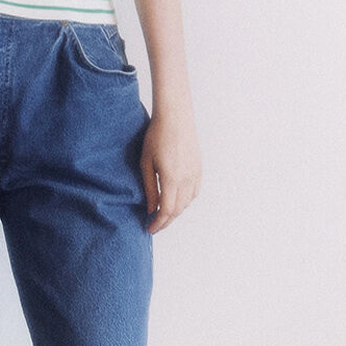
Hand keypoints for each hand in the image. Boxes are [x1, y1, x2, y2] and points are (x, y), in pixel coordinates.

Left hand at [141, 108, 201, 229]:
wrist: (175, 116)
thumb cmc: (156, 136)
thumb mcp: (146, 163)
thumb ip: (149, 188)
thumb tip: (151, 209)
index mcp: (172, 179)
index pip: (166, 211)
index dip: (158, 223)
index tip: (149, 228)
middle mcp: (187, 179)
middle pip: (178, 210)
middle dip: (166, 221)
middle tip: (154, 225)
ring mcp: (195, 174)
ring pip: (187, 203)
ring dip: (175, 212)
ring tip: (162, 213)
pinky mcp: (199, 168)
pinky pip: (194, 192)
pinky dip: (185, 201)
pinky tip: (176, 200)